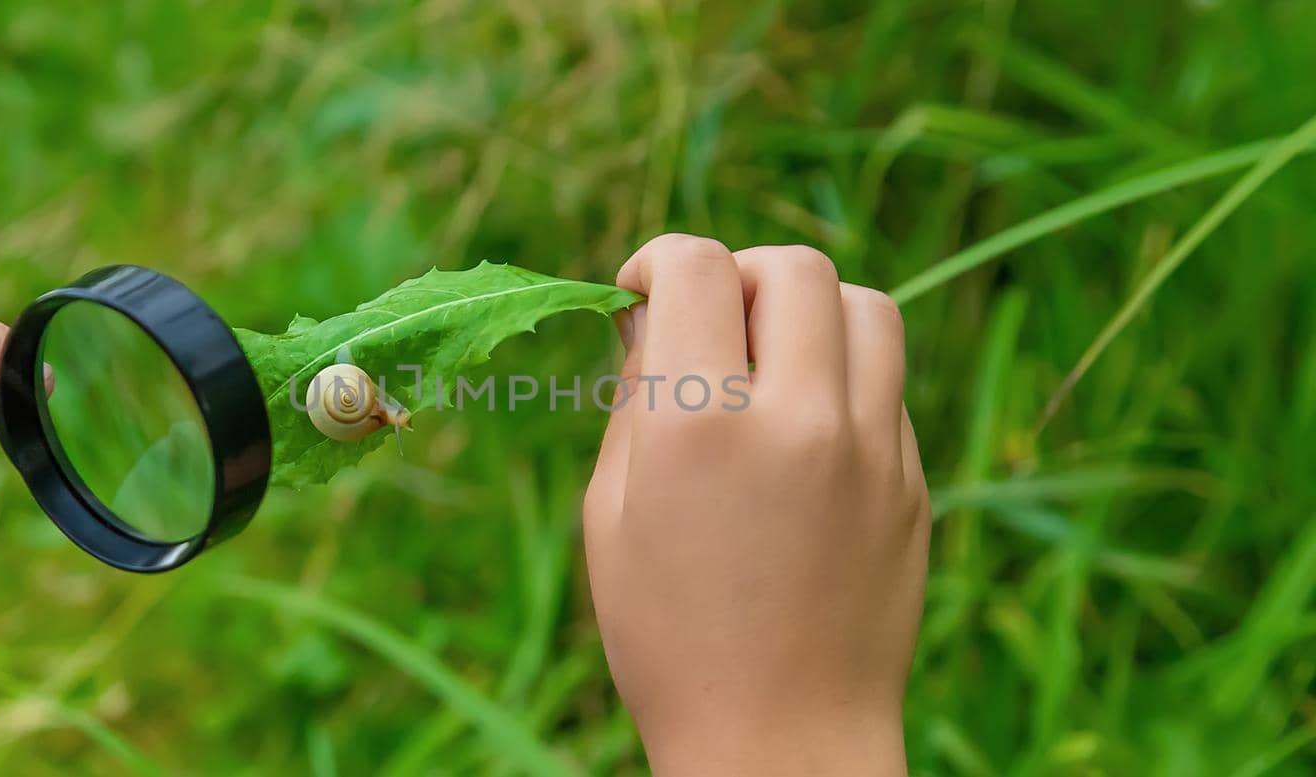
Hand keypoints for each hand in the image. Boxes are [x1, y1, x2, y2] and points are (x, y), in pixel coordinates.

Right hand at [584, 235, 929, 775]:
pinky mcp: (911, 480)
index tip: (644, 290)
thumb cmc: (668, 636)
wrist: (781, 740)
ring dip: (809, 310)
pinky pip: (886, 381)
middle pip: (790, 268)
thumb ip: (635, 398)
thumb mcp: (613, 514)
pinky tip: (804, 429)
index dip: (660, 259)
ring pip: (863, 306)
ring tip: (772, 360)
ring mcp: (870, 448)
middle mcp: (795, 418)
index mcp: (698, 426)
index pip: (698, 266)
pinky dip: (843, 374)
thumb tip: (651, 313)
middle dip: (738, 275)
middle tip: (710, 325)